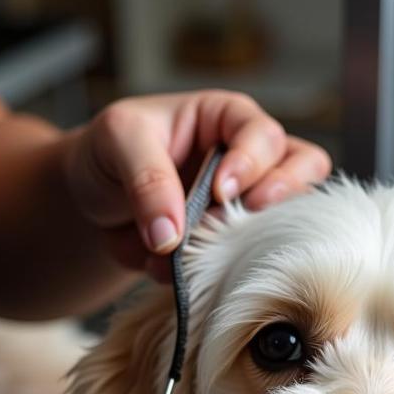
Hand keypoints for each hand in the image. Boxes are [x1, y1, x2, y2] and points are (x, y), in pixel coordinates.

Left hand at [62, 90, 330, 277]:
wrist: (90, 202)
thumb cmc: (109, 152)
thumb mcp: (118, 141)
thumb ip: (147, 180)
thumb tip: (171, 236)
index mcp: (227, 119)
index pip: (263, 134)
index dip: (251, 162)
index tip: (221, 191)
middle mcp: (249, 161)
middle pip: (303, 170)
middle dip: (282, 197)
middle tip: (245, 218)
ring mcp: (246, 206)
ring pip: (292, 219)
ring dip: (257, 241)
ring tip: (211, 251)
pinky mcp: (232, 247)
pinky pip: (248, 263)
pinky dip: (217, 274)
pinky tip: (175, 272)